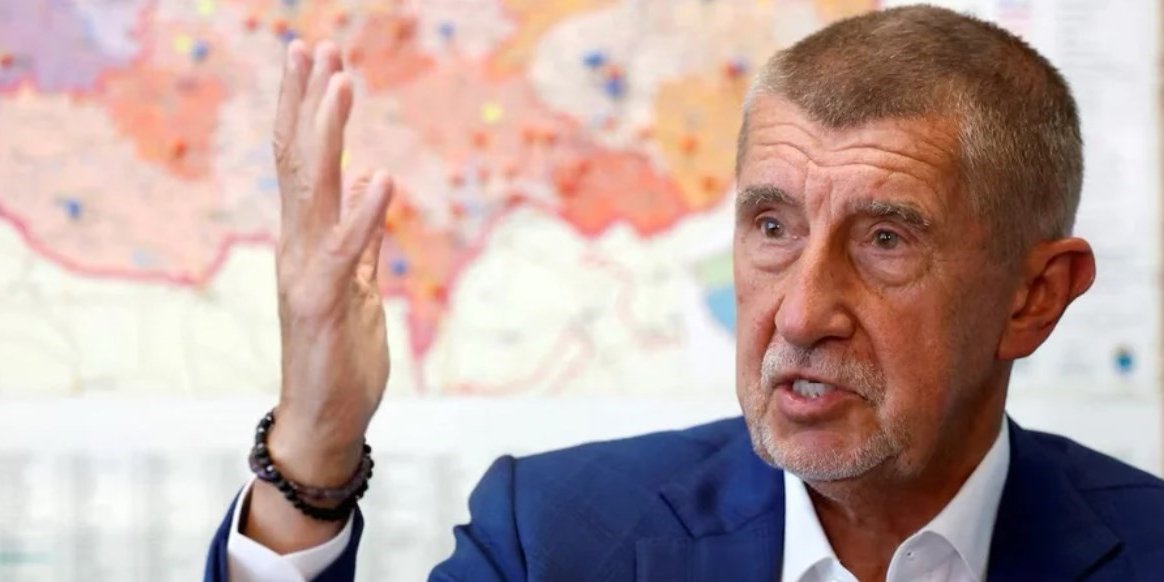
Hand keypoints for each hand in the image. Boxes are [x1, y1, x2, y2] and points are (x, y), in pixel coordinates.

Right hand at [271, 38, 392, 492]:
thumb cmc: (341, 356)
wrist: (326, 422)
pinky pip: (345, 252)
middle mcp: (299, 248)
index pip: (305, 163)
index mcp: (309, 240)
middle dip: (306, 103)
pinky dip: (362, 213)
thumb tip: (369, 181)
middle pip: (299, 162)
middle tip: (313, 46)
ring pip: (313, 193)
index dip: (310, 111)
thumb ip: (363, 234)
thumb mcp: (359, 285)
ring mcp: (306, 275)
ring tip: (341, 85)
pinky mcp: (323, 307)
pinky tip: (379, 176)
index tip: (320, 60)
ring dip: (328, 137)